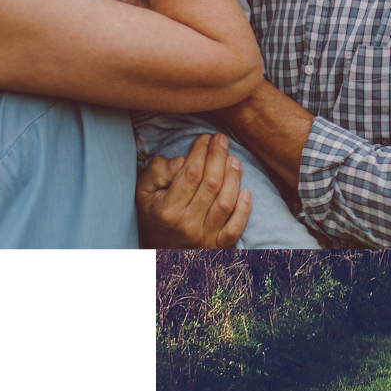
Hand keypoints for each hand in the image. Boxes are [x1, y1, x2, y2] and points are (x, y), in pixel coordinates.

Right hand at [135, 133, 251, 247]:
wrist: (158, 252)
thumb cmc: (153, 214)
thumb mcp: (143, 192)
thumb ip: (157, 173)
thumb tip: (181, 161)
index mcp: (168, 210)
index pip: (190, 174)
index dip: (200, 153)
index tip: (205, 138)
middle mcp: (187, 224)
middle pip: (211, 185)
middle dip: (218, 157)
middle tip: (221, 139)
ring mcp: (204, 237)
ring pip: (225, 203)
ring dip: (233, 178)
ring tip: (234, 159)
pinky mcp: (217, 246)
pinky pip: (235, 229)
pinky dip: (244, 211)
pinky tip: (247, 192)